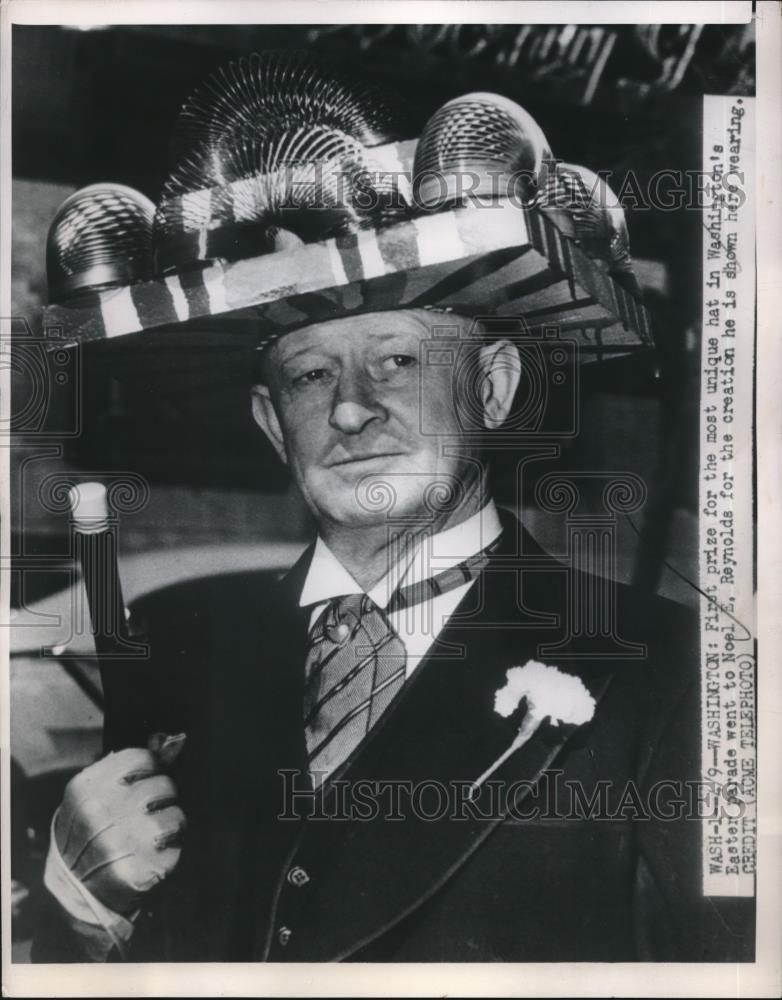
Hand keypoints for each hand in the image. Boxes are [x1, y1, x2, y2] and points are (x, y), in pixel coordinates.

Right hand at [54, 738, 185, 914]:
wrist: (76, 891)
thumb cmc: (91, 830)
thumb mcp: (99, 792)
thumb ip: (137, 763)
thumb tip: (175, 739)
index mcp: (87, 788)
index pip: (144, 758)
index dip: (152, 768)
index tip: (145, 781)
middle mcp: (102, 813)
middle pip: (164, 784)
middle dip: (163, 797)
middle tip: (146, 814)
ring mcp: (123, 843)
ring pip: (176, 814)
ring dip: (170, 823)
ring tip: (151, 834)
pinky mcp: (142, 870)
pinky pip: (178, 844)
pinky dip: (172, 847)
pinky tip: (153, 854)